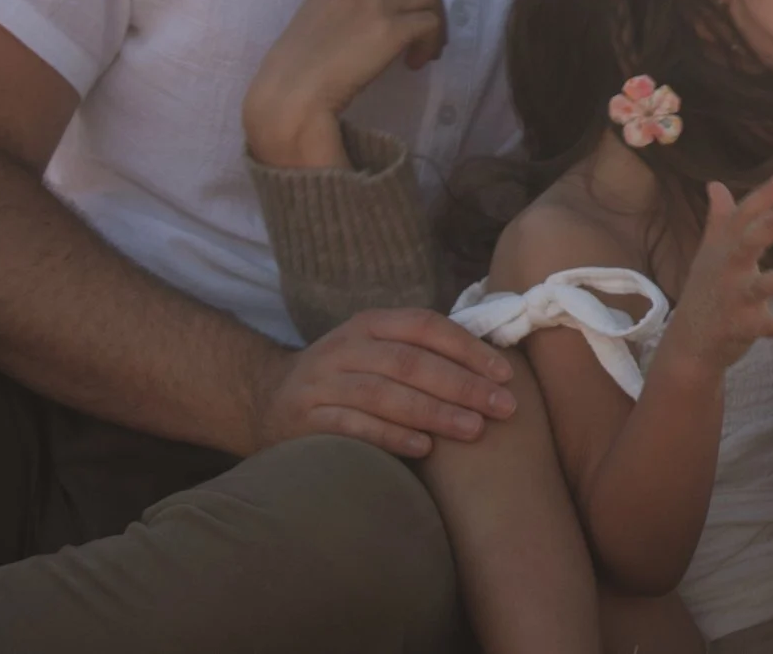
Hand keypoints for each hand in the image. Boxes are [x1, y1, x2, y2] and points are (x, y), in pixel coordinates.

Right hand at [243, 0, 446, 168]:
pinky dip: (431, 43)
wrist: (293, 88)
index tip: (407, 2)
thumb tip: (388, 7)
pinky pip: (431, 24)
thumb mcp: (321, 10)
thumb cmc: (300, 61)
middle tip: (422, 29)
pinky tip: (415, 63)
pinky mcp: (392, 29)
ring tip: (421, 50)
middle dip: (427, 0)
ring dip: (434, 24)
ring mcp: (379, 3)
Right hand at [250, 307, 517, 457]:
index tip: (505, 374)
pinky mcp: (306, 421)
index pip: (425, 326)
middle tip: (503, 407)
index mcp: (370, 325)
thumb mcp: (377, 351)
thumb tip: (496, 367)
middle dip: (462, 384)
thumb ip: (423, 353)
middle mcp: (344, 348)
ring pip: (384, 393)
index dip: (468, 348)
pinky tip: (424, 448)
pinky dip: (391, 436)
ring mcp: (321, 384)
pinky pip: (353, 427)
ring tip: (474, 429)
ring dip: (434, 412)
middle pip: (410, 362)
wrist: (266, 400)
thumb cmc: (347, 379)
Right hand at [654, 176, 772, 378]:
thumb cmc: (705, 287)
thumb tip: (715, 182)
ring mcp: (736, 299)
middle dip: (769, 228)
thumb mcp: (709, 251)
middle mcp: (728, 270)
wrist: (688, 341)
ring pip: (762, 287)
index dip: (764, 196)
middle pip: (748, 244)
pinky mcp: (745, 327)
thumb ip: (718, 217)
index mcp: (723, 247)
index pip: (743, 216)